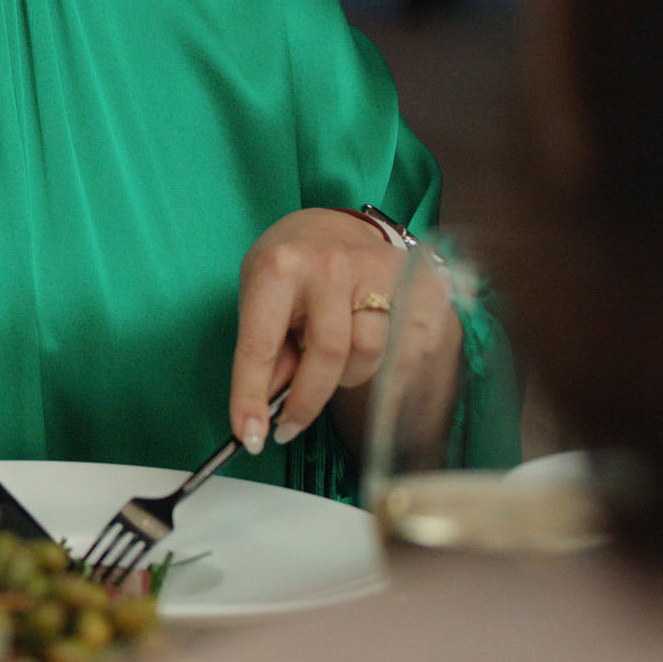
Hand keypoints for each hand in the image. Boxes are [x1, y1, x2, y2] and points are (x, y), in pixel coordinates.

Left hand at [228, 210, 453, 452]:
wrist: (332, 224)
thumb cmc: (288, 267)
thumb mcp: (258, 297)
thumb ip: (268, 351)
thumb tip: (264, 415)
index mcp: (280, 269)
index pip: (261, 345)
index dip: (252, 397)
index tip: (251, 437)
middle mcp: (330, 266)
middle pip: (329, 354)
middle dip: (308, 401)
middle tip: (291, 423)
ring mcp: (376, 271)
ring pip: (371, 354)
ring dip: (347, 376)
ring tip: (330, 362)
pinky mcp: (411, 281)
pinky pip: (406, 349)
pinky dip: (387, 371)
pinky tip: (365, 361)